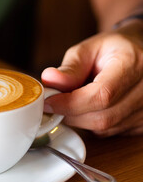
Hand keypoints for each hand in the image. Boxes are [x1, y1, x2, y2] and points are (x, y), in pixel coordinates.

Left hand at [41, 21, 142, 136]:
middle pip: (102, 117)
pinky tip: (90, 107)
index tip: (48, 103)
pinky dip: (92, 122)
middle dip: (70, 113)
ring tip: (74, 100)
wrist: (138, 53)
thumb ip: (70, 68)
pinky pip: (110, 132)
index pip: (101, 95)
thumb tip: (50, 80)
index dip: (70, 104)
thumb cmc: (114, 49)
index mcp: (134, 64)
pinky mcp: (142, 123)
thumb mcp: (89, 49)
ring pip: (105, 128)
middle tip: (55, 103)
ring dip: (80, 119)